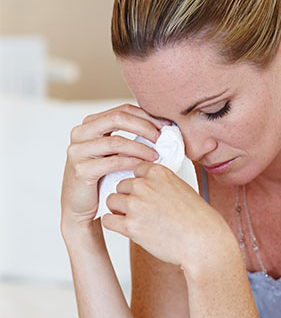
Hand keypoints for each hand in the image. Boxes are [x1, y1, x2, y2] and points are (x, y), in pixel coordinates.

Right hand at [61, 104, 164, 233]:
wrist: (81, 207)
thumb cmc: (102, 178)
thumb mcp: (115, 153)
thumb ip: (130, 138)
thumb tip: (162, 128)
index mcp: (89, 124)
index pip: (122, 110)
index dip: (146, 116)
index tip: (165, 125)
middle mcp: (80, 133)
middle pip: (117, 119)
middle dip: (144, 126)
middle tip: (162, 137)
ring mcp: (78, 151)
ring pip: (116, 141)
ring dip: (141, 147)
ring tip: (157, 155)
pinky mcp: (81, 170)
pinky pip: (113, 162)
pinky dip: (132, 162)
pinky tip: (145, 166)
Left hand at [101, 163, 233, 270]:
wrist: (203, 242)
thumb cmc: (198, 219)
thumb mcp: (182, 189)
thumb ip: (162, 184)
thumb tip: (146, 185)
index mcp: (159, 173)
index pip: (135, 170)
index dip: (139, 183)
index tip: (145, 193)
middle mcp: (145, 185)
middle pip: (121, 186)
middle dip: (128, 197)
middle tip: (142, 211)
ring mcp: (136, 205)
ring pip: (112, 201)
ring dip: (120, 210)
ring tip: (136, 220)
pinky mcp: (130, 226)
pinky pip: (108, 220)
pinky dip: (114, 224)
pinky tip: (127, 228)